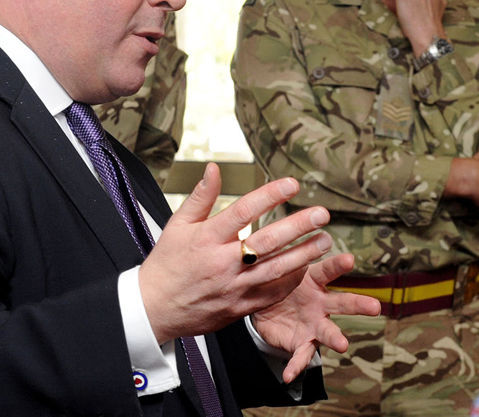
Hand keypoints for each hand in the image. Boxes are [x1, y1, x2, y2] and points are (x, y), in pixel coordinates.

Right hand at [139, 163, 334, 342]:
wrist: (153, 309)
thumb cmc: (166, 265)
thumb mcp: (177, 225)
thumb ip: (201, 197)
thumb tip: (214, 168)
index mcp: (206, 239)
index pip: (243, 211)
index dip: (270, 195)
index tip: (292, 184)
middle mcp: (222, 263)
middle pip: (266, 242)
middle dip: (297, 227)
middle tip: (321, 214)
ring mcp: (233, 287)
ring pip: (276, 270)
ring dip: (303, 255)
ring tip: (325, 240)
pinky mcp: (240, 307)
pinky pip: (271, 295)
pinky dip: (290, 281)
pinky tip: (306, 268)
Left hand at [252, 253, 380, 382]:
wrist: (264, 307)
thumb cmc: (278, 281)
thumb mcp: (278, 265)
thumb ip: (282, 254)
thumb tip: (280, 226)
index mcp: (314, 279)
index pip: (328, 269)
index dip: (338, 265)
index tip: (349, 259)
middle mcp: (321, 302)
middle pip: (343, 302)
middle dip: (359, 304)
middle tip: (375, 307)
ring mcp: (314, 324)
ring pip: (329, 331)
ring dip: (336, 338)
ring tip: (344, 344)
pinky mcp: (303, 342)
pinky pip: (300, 355)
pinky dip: (296, 365)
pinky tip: (289, 375)